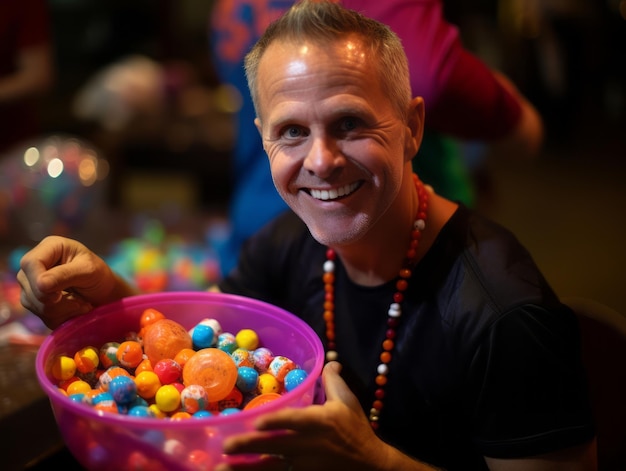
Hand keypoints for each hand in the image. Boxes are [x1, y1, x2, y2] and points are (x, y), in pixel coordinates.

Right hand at [17, 235, 134, 327]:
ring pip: (33, 304)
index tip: (58, 296)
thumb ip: (65, 275)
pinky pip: (40, 315)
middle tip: (80, 300)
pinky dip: (60, 316)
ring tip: (81, 303)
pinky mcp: (34, 301)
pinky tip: (75, 309)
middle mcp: (35, 265)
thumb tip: (41, 284)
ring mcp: (31, 283)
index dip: (39, 281)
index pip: (30, 263)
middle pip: (29, 286)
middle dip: (56, 301)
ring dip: (62, 310)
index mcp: (49, 247)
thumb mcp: (88, 270)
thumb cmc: (99, 275)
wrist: (103, 293)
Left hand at [216, 361, 396, 470]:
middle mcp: (308, 445)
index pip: (294, 422)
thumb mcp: (347, 401)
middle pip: (275, 446)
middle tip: (227, 446)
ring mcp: (304, 465)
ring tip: (222, 468)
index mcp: (319, 422)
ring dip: (246, 468)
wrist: (370, 465)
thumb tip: (329, 359)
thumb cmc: (356, 430)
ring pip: (271, 467)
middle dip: (250, 446)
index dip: (276, 423)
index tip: (257, 423)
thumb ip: (334, 381)